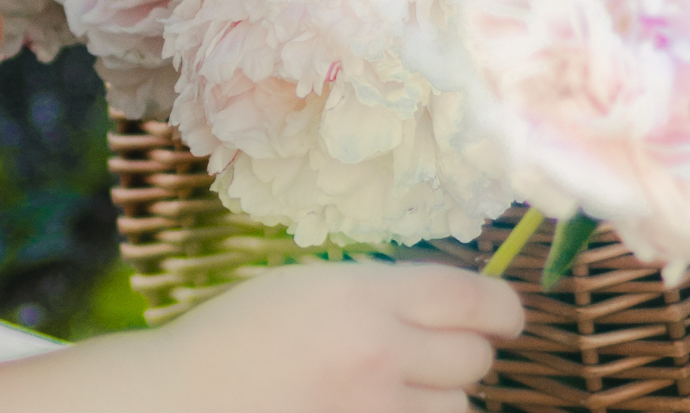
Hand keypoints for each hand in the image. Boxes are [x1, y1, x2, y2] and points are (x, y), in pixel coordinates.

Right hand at [158, 262, 523, 412]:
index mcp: (362, 296)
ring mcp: (375, 411)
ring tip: (387, 393)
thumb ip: (379, 293)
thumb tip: (457, 307)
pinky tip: (377, 409)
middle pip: (475, 357)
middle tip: (427, 355)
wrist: (183, 398)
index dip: (504, 308)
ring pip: (459, 408)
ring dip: (438, 399)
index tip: (505, 318)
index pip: (474, 296)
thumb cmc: (238, 336)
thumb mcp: (307, 288)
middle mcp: (379, 353)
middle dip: (462, 354)